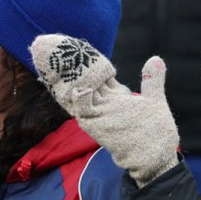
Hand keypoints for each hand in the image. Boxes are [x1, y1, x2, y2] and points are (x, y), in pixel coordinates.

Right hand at [31, 35, 179, 186]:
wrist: (155, 159)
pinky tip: (76, 85)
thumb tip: (155, 58)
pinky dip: (79, 97)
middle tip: (45, 43)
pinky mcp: (97, 126)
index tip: (69, 41)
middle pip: (79, 78)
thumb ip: (152, 80)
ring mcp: (98, 114)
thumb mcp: (155, 101)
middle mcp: (102, 103)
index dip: (81, 56)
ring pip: (75, 90)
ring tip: (50, 56)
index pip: (93, 71)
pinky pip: (83, 109)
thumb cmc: (155, 134)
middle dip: (63, 62)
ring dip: (64, 75)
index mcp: (113, 95)